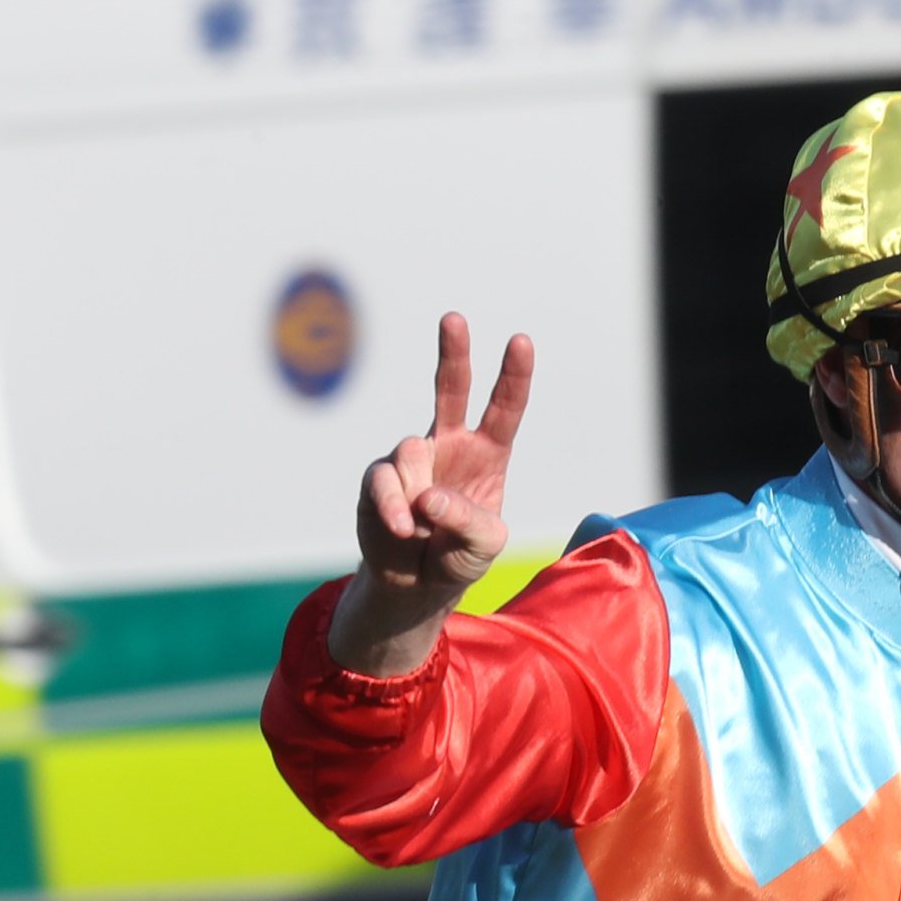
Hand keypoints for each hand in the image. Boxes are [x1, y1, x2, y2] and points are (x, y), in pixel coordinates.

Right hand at [327, 314, 533, 678]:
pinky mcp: (380, 476)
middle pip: (452, 389)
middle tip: (454, 318)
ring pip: (412, 450)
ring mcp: (413, 458)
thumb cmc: (459, 556)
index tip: (520, 341)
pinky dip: (394, 508)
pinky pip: (385, 481)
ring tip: (422, 529)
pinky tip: (402, 528)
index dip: (513, 376)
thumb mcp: (484, 545)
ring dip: (418, 493)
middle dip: (454, 353)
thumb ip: (468, 520)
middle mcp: (450, 444)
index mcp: (487, 453)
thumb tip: (428, 495)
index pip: (504, 409)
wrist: (415, 582)